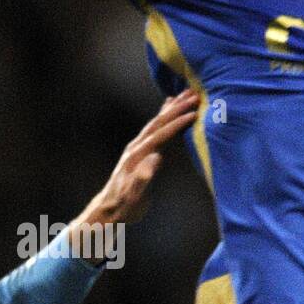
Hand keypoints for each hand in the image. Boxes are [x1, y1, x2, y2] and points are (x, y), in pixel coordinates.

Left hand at [70, 90, 199, 244]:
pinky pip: (154, 127)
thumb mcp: (133, 197)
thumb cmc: (123, 206)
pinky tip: (168, 105)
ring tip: (186, 94)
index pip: (160, 135)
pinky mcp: (139, 150)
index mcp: (136, 156)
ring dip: (172, 107)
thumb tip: (156, 158)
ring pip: (156, 122)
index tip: (193, 114)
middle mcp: (135, 147)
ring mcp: (136, 147)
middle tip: (195, 95)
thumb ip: (143, 178)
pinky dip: (163, 114)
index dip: (176, 124)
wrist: (109, 209)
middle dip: (176, 108)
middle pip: (158, 123)